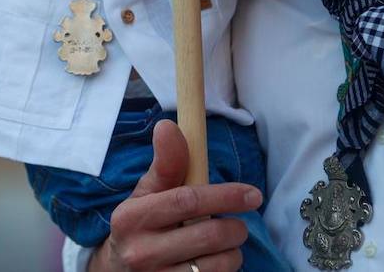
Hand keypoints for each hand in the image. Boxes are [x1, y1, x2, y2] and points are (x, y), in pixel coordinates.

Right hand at [89, 120, 257, 271]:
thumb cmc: (141, 224)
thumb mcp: (146, 193)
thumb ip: (165, 163)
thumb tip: (168, 126)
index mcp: (132, 217)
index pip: (186, 201)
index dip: (224, 195)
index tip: (251, 194)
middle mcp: (141, 252)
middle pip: (208, 235)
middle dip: (235, 227)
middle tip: (239, 224)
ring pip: (217, 264)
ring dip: (233, 252)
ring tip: (226, 244)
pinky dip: (225, 270)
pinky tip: (216, 262)